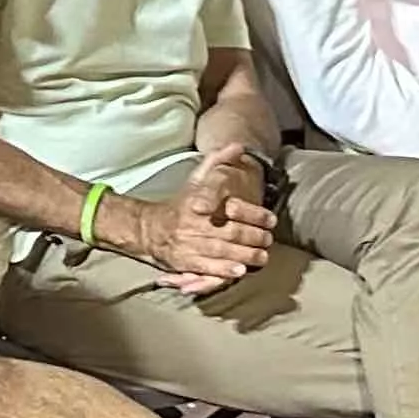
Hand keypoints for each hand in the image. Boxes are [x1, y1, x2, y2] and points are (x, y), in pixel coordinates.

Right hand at [142, 150, 277, 294]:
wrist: (147, 229)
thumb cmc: (179, 205)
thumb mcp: (195, 180)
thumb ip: (216, 161)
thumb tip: (238, 146)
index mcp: (196, 203)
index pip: (230, 209)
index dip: (254, 214)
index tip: (271, 218)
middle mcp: (192, 224)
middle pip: (230, 232)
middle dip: (254, 237)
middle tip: (269, 239)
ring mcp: (188, 245)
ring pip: (222, 251)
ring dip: (245, 255)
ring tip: (262, 256)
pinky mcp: (184, 263)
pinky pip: (206, 268)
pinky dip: (224, 271)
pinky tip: (239, 271)